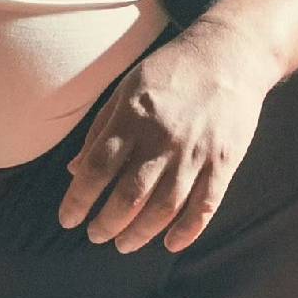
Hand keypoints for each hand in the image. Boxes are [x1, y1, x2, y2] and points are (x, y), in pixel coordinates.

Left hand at [61, 26, 274, 254]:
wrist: (230, 53)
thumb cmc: (171, 70)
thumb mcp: (126, 88)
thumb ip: (100, 130)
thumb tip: (74, 170)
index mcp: (133, 117)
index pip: (97, 168)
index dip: (78, 200)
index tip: (67, 219)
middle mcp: (162, 138)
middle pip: (129, 195)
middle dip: (107, 224)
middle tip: (95, 236)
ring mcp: (195, 152)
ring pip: (164, 208)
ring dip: (140, 234)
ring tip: (124, 244)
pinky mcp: (224, 161)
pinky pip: (205, 206)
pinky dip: (187, 231)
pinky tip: (170, 244)